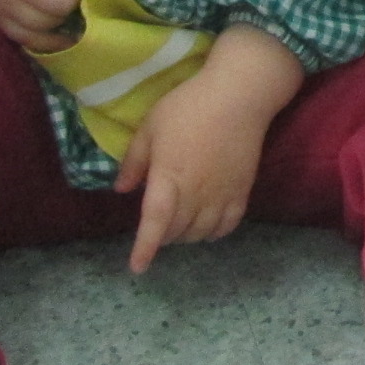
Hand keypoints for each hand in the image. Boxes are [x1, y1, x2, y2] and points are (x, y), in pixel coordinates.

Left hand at [115, 25, 300, 272]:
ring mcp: (221, 195)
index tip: (138, 267)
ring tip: (179, 224)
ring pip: (200, 233)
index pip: (155, 222)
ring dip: (185, 235)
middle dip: (162, 236)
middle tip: (156, 223)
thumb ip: (134, 160)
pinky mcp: (242, 191)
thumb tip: (123, 189)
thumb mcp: (151, 126)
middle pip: (176, 231)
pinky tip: (207, 226)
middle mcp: (195, 193)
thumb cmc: (189, 106)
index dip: (145, 247)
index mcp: (169, 177)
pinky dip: (213, 233)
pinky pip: (227, 225)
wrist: (239, 96)